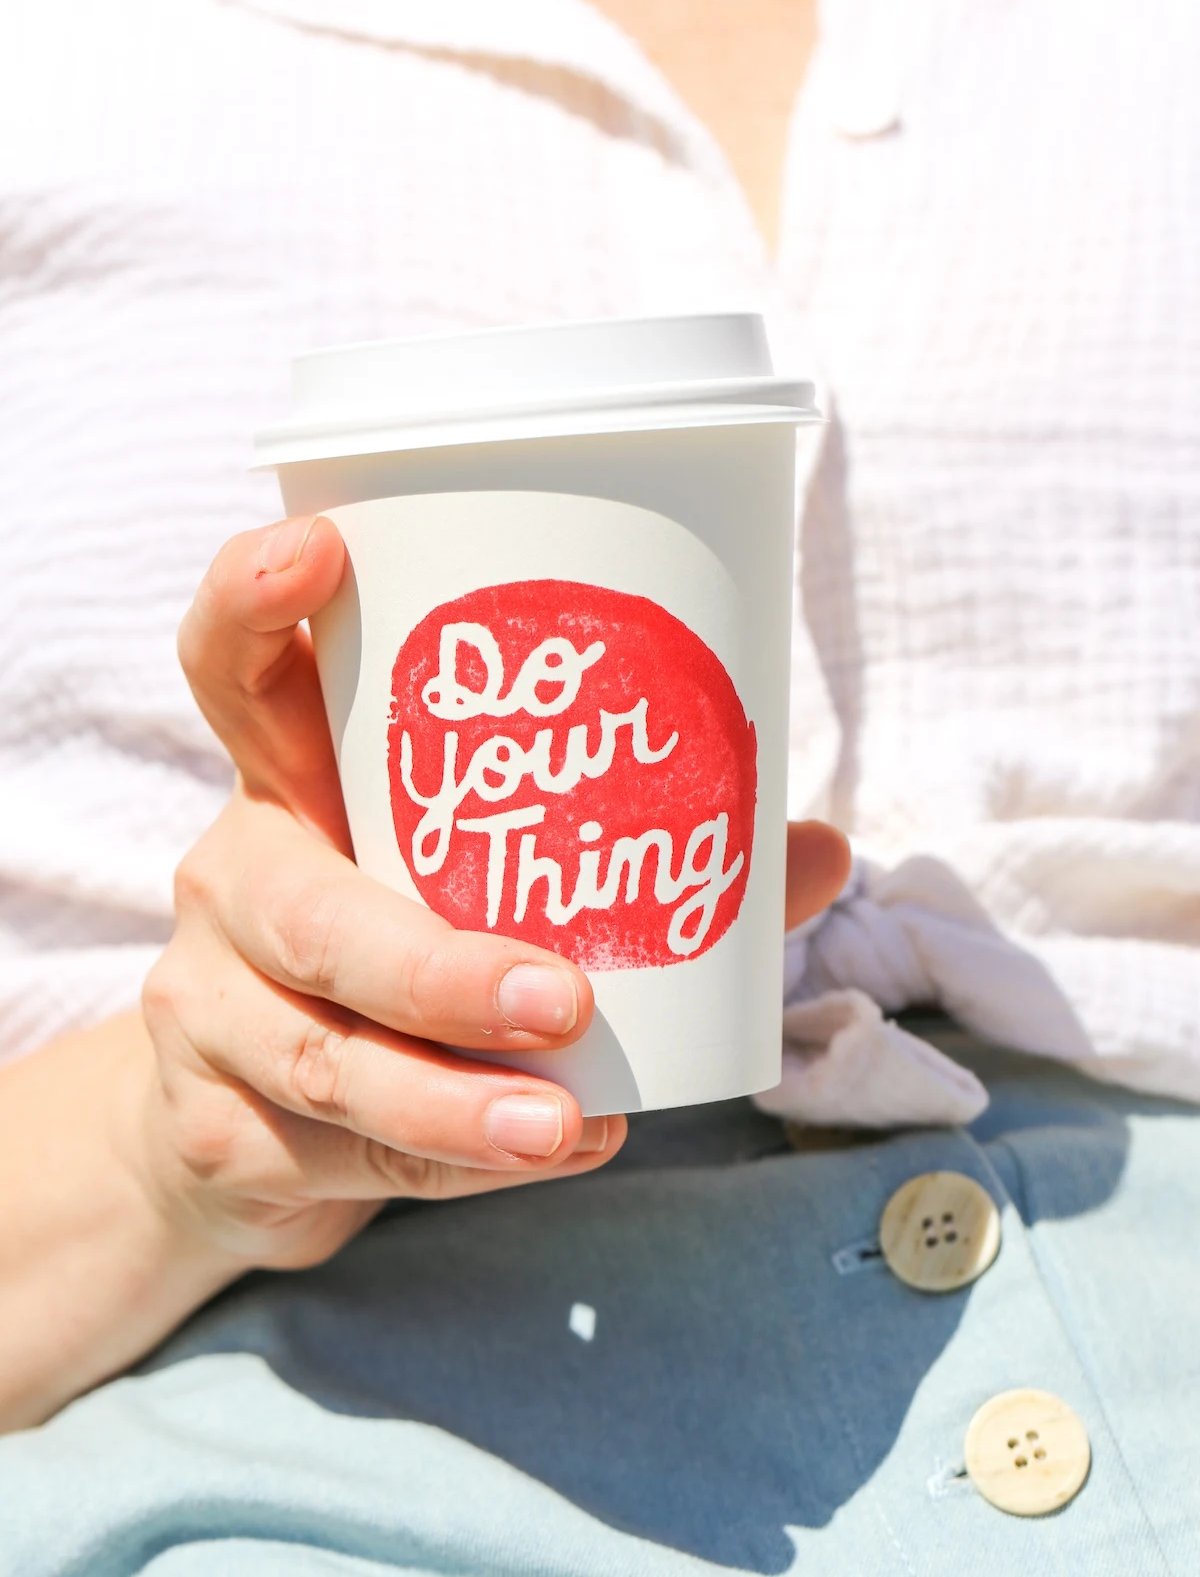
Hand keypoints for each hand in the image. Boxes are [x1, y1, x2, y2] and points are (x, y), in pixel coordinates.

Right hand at [133, 515, 850, 1277]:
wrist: (238, 1122)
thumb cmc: (390, 956)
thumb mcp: (472, 883)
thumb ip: (635, 860)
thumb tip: (818, 848)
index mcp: (294, 785)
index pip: (232, 669)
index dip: (252, 603)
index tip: (318, 547)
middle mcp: (234, 882)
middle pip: (303, 909)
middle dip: (433, 964)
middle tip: (562, 997)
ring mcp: (207, 1010)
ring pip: (323, 1057)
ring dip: (454, 1099)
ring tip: (568, 1122)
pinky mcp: (215, 1129)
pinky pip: (339, 1153)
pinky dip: (452, 1164)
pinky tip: (542, 1154)